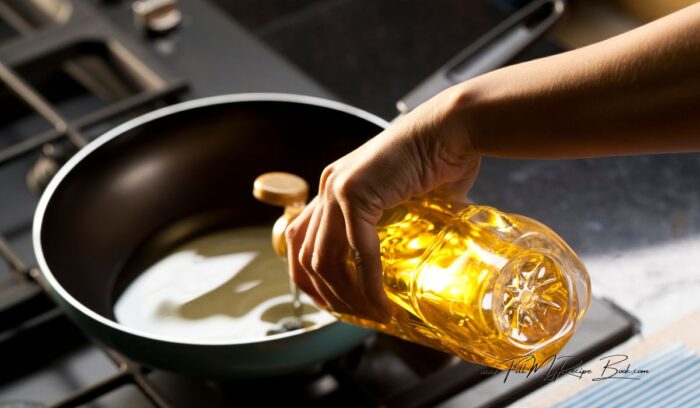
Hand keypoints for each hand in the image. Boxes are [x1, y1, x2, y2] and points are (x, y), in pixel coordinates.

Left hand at [286, 85, 479, 321]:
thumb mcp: (406, 197)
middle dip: (324, 293)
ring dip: (346, 295)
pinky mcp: (355, 192)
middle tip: (351, 316)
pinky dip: (368, 283)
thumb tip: (418, 255)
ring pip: (324, 258)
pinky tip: (382, 302)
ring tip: (372, 314)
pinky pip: (357, 251)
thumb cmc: (439, 157)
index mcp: (335, 186)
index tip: (330, 301)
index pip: (299, 237)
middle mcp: (328, 185)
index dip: (308, 276)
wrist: (453, 128)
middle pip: (304, 253)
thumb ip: (399, 224)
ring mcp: (337, 188)